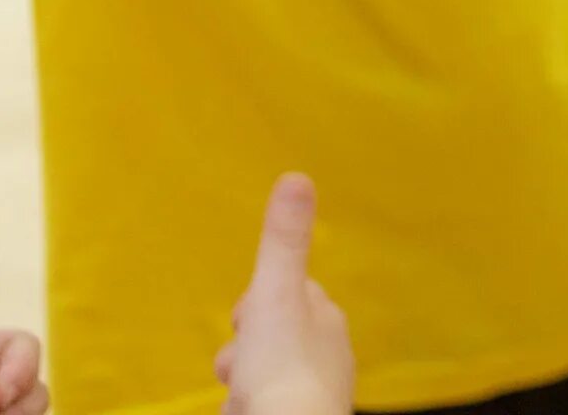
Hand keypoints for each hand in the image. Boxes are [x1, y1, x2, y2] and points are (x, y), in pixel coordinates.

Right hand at [216, 176, 353, 414]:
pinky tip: (244, 412)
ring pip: (263, 375)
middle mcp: (329, 354)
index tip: (245, 318)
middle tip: (238, 364)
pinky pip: (264, 406)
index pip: (288, 294)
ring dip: (241, 382)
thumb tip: (297, 176)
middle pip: (270, 337)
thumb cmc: (280, 366)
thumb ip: (283, 241)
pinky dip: (248, 407)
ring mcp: (316, 393)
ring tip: (240, 393)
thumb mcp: (276, 293)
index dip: (257, 303)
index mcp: (326, 318)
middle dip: (242, 348)